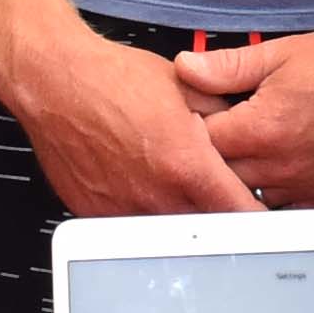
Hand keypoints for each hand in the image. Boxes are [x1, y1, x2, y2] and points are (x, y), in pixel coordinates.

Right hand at [7, 19, 253, 214]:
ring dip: (178, 215)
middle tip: (213, 189)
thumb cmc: (113, 80)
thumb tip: (244, 138)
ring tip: (169, 179)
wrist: (54, 82)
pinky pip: (131, 224)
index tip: (258, 215)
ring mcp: (124, 210)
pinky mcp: (96, 213)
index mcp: (187, 167)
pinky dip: (142, 211)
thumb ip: (225, 120)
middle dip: (216, 214)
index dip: (255, 217)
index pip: (240, 213)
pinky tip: (138, 181)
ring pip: (168, 231)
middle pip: (206, 228)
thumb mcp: (188, 88)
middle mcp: (156, 197)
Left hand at [180, 22, 313, 213]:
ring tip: (253, 151)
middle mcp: (283, 166)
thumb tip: (186, 67)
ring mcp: (307, 187)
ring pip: (252, 198)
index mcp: (262, 129)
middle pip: (222, 177)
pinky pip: (289, 209)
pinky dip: (278, 194)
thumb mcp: (279, 54)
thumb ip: (227, 67)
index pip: (202, 143)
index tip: (204, 116)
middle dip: (216, 157)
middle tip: (225, 134)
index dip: (196, 128)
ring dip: (246, 179)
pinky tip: (281, 170)